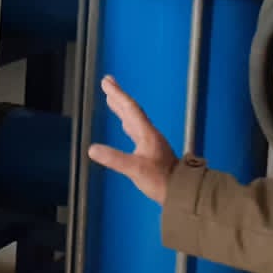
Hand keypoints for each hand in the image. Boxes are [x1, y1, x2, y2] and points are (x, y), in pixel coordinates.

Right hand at [87, 75, 177, 206]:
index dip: (117, 94)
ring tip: (111, 99)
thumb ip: (114, 159)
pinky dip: (127, 121)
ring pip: (134, 119)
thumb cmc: (160, 180)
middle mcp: (149, 134)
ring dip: (122, 108)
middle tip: (107, 83)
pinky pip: (135, 129)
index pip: (130, 109)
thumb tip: (92, 149)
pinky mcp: (150, 150)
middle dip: (118, 96)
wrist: (180, 190)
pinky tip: (124, 124)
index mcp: (146, 134)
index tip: (106, 82)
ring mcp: (150, 141)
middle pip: (132, 110)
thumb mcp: (135, 169)